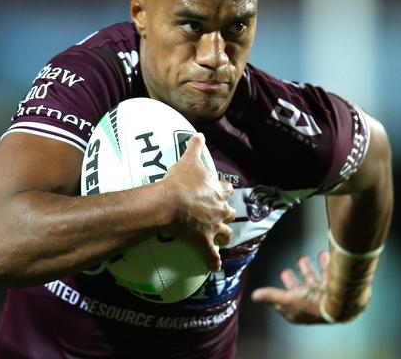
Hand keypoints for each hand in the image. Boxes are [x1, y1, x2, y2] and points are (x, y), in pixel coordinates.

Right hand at [162, 133, 235, 271]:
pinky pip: (211, 255)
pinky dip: (213, 261)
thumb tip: (200, 134)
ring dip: (223, 235)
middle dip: (226, 213)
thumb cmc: (180, 181)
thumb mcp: (189, 159)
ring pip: (225, 233)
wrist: (170, 202)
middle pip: (229, 212)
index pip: (225, 189)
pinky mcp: (204, 241)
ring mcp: (213, 227)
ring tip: (220, 238)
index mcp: (217, 190)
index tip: (219, 190)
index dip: (222, 190)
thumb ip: (196, 146)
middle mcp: (220, 209)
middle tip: (219, 214)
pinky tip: (215, 267)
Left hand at [250, 251, 329, 323]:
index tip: (272, 288)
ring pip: (312, 281)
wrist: (341, 305)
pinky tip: (322, 255)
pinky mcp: (332, 289)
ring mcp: (321, 297)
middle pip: (298, 292)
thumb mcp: (287, 299)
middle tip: (285, 271)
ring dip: (307, 269)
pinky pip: (327, 274)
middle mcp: (308, 305)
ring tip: (302, 259)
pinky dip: (324, 264)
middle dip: (292, 281)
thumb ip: (271, 295)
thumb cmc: (313, 305)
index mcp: (296, 311)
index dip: (277, 297)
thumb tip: (254, 296)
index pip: (283, 305)